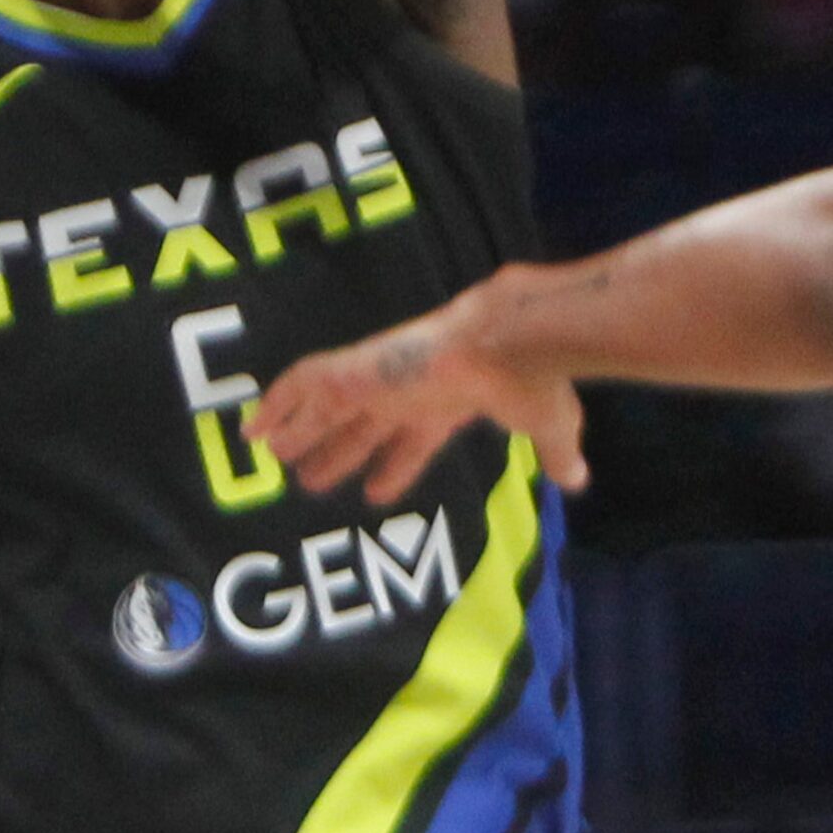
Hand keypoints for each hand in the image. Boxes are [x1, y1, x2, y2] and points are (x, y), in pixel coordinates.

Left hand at [246, 294, 590, 503]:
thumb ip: (556, 453)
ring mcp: (382, 379)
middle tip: (307, 479)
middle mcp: (409, 390)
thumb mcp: (551, 425)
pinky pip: (304, 382)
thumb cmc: (532, 380)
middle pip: (361, 425)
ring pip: (327, 406)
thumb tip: (579, 480)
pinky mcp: (360, 370)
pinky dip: (277, 402)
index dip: (393, 466)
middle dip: (336, 451)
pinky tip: (253, 428)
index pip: (413, 439)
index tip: (373, 491)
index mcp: (448, 403)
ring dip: (299, 431)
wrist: (512, 341)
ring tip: (270, 457)